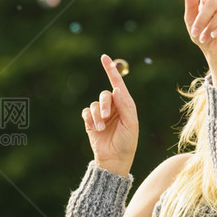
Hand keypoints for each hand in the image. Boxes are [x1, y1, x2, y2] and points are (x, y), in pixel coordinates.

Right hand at [82, 54, 138, 175]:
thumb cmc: (127, 142)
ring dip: (97, 115)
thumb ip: (125, 106)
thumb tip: (116, 89)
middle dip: (104, 104)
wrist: (115, 159)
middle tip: (106, 117)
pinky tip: (94, 128)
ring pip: (94, 105)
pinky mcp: (91, 122)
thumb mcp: (131, 124)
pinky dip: (89, 119)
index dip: (111, 70)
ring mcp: (101, 114)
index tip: (104, 57)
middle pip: (104, 95)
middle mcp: (113, 107)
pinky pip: (86, 113)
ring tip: (101, 128)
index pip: (117, 83)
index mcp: (125, 105)